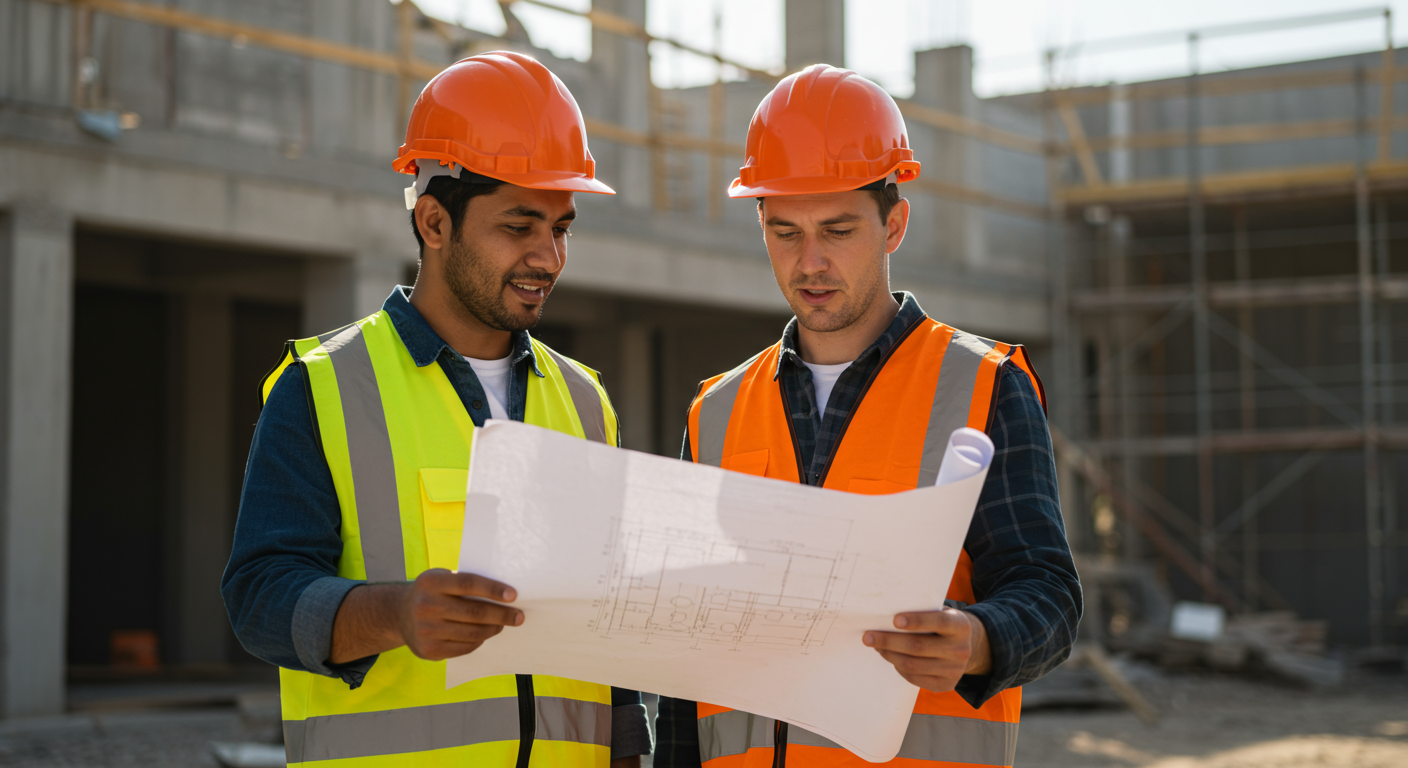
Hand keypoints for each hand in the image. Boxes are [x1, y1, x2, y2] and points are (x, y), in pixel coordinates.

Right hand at [397, 569, 523, 660]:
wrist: (400, 615)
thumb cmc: (432, 593)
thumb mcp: (441, 579)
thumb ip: (465, 583)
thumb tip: (504, 594)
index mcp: (432, 582)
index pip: (469, 584)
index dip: (493, 589)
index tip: (513, 596)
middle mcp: (426, 606)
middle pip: (474, 612)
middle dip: (501, 615)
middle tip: (519, 616)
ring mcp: (426, 630)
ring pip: (472, 632)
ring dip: (493, 629)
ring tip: (502, 625)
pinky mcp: (429, 650)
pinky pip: (464, 647)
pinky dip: (479, 640)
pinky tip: (484, 634)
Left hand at [863, 608, 990, 692]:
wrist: (966, 646)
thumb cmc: (941, 623)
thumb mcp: (940, 612)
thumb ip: (922, 611)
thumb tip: (885, 614)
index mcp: (960, 626)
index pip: (939, 622)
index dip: (916, 621)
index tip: (894, 620)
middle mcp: (961, 649)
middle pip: (918, 647)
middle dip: (889, 641)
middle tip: (868, 636)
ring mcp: (955, 670)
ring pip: (912, 664)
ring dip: (889, 654)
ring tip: (875, 646)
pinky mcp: (946, 685)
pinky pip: (914, 678)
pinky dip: (898, 667)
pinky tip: (891, 656)